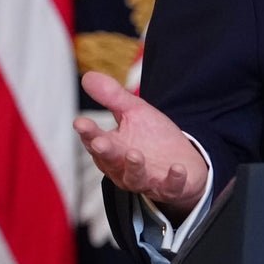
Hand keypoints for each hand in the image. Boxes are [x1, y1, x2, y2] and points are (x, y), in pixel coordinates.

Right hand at [73, 72, 208, 220]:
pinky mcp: (169, 188)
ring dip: (134, 167)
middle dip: (105, 152)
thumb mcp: (135, 112)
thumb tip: (88, 76)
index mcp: (113, 148)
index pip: (96, 140)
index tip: (80, 122)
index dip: (88, 133)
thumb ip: (112, 97)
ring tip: (135, 154)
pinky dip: (173, 179)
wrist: (183, 161)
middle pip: (111, 161)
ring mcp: (146, 180)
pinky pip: (170, 187)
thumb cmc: (153, 138)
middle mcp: (124, 168)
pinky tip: (177, 168)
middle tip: (100, 141)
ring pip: (134, 178)